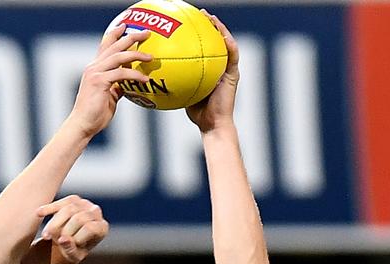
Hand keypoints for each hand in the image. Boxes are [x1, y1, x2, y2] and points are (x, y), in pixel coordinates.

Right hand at [37, 195, 108, 263]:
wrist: (66, 244)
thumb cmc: (72, 252)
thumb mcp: (73, 256)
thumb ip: (70, 250)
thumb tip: (63, 239)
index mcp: (101, 228)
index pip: (90, 228)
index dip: (76, 236)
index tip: (64, 244)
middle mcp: (96, 213)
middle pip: (78, 218)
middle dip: (63, 230)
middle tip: (52, 241)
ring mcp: (85, 204)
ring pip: (68, 209)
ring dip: (54, 223)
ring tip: (46, 236)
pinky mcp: (73, 199)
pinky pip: (60, 202)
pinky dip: (49, 208)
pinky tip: (38, 214)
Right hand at [70, 25, 151, 137]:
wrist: (82, 125)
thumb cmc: (95, 116)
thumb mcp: (109, 98)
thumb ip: (116, 88)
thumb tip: (127, 85)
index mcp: (95, 69)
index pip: (105, 46)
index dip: (115, 34)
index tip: (126, 26)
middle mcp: (94, 67)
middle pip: (114, 45)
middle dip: (131, 36)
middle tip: (146, 33)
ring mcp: (95, 73)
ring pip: (119, 56)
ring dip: (136, 53)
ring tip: (150, 57)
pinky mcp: (99, 81)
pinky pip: (121, 73)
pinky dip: (134, 75)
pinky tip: (145, 80)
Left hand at [186, 13, 238, 133]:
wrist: (213, 125)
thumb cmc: (198, 114)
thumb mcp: (183, 93)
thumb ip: (176, 81)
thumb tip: (156, 74)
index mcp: (210, 69)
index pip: (205, 48)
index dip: (199, 34)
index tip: (188, 23)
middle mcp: (220, 66)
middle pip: (216, 41)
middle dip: (210, 25)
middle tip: (200, 13)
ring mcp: (228, 70)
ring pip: (226, 43)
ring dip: (220, 28)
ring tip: (210, 18)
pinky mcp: (233, 75)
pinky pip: (232, 55)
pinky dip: (228, 43)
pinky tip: (222, 34)